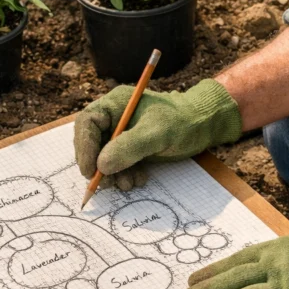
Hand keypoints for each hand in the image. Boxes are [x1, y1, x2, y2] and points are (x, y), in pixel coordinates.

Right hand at [74, 79, 241, 189]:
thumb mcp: (157, 133)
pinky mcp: (131, 148)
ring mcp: (121, 134)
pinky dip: (124, 175)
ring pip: (104, 157)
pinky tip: (138, 180)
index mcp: (115, 103)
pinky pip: (118, 165)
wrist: (204, 126)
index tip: (90, 170)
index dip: (84, 147)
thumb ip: (129, 147)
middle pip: (92, 142)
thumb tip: (101, 165)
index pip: (87, 123)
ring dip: (112, 175)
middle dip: (98, 165)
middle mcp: (114, 117)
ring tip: (129, 184)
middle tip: (107, 184)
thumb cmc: (182, 122)